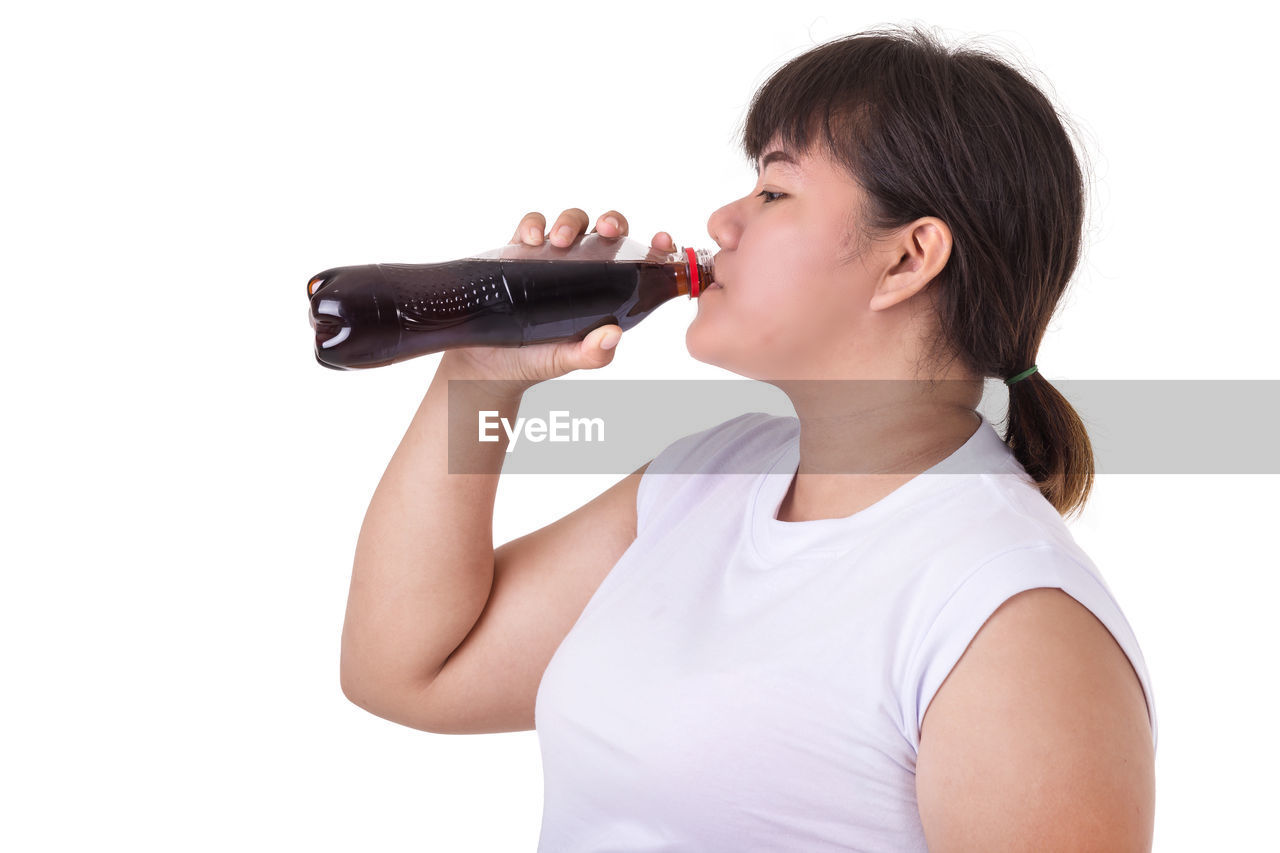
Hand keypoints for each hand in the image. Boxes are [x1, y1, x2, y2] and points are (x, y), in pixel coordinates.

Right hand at [440, 209, 678, 395]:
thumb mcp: (567, 360)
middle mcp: (580, 268)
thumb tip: (613, 336)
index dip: (653, 246)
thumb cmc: (534, 360)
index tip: (662, 241)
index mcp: (603, 289)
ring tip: (558, 242)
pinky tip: (531, 241)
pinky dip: (533, 226)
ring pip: (570, 222)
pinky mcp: (517, 254)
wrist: (484, 365)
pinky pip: (530, 227)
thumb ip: (591, 354)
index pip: (635, 260)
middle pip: (605, 231)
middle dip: (611, 222)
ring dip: (569, 223)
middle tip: (606, 232)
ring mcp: (549, 259)